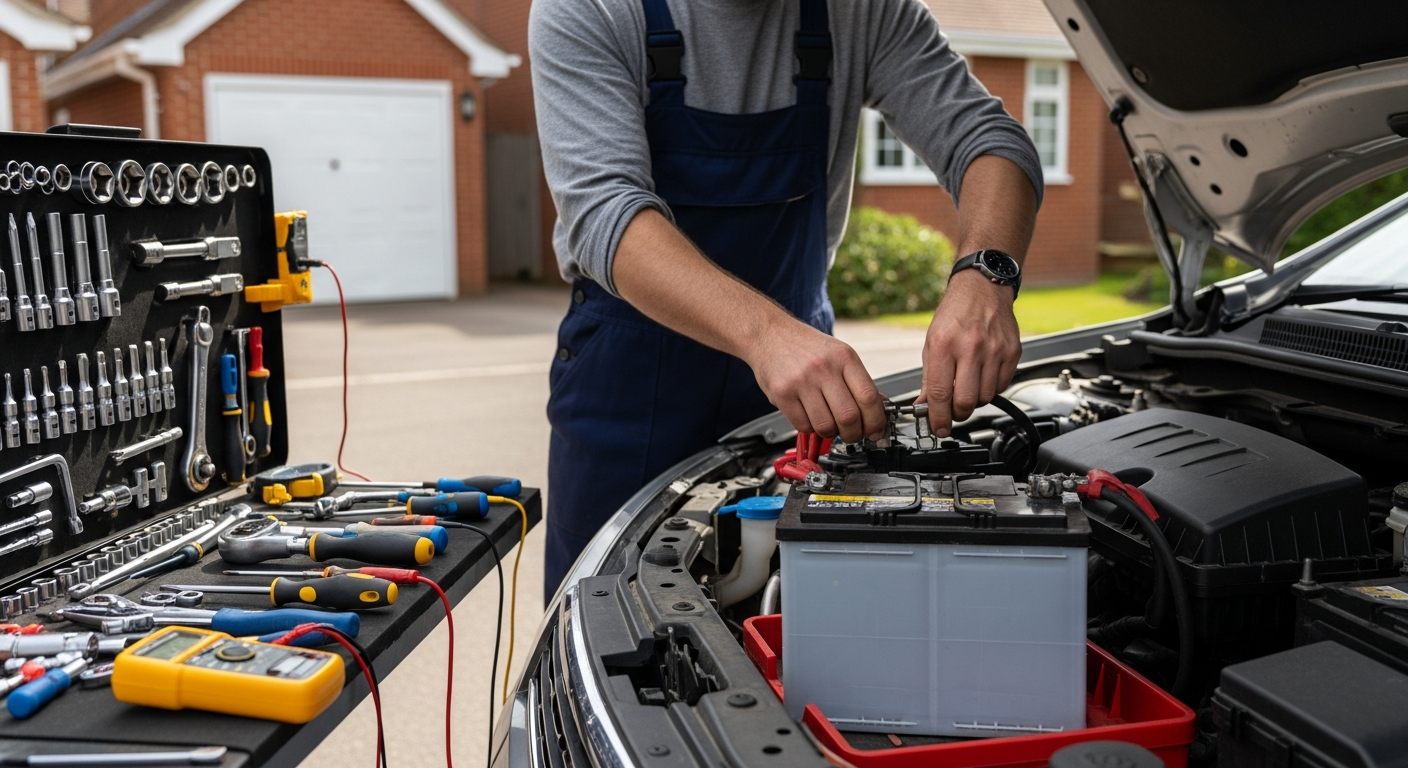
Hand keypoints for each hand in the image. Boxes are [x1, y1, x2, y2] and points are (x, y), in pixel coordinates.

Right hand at [746, 320, 886, 442]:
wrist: (769, 334)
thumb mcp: (838, 354)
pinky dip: (809, 428)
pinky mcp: (782, 394)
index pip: (869, 397)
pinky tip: (809, 416)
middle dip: (854, 434)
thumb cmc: (806, 347)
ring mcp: (801, 381)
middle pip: (849, 417)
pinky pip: (803, 425)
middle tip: (852, 434)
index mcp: (844, 357)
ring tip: (828, 423)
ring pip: (826, 426)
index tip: (876, 431)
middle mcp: (823, 368)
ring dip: (830, 432)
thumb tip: (880, 408)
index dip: (876, 421)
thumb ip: (858, 381)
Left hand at [920, 269, 1020, 435]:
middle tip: (952, 411)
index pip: (940, 393)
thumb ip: (928, 377)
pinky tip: (982, 376)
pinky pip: (1001, 385)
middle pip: (966, 401)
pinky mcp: (1012, 352)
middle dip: (957, 413)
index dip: (938, 417)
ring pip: (985, 397)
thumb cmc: (954, 314)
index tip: (938, 428)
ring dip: (974, 400)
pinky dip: (990, 388)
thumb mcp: (932, 342)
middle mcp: (971, 347)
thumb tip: (924, 406)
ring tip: (967, 386)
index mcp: (944, 344)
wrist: (983, 289)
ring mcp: (995, 350)